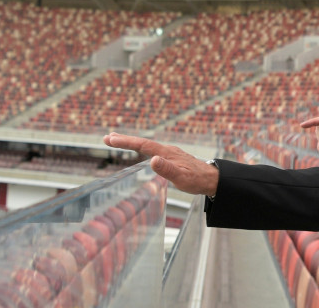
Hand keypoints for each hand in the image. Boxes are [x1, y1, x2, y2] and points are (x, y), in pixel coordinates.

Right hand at [103, 132, 218, 196]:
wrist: (211, 179)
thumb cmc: (197, 180)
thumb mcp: (181, 177)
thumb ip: (167, 169)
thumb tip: (152, 160)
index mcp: (167, 153)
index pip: (143, 145)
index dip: (126, 142)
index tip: (111, 139)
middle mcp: (167, 150)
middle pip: (142, 142)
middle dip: (124, 140)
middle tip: (107, 138)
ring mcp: (169, 153)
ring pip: (147, 145)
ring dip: (131, 142)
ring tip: (116, 140)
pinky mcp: (171, 157)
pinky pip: (152, 150)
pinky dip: (141, 147)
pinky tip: (139, 150)